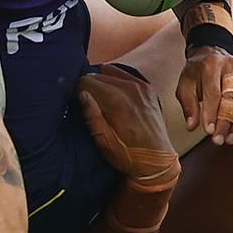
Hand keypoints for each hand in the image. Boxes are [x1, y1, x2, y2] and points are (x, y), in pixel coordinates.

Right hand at [79, 65, 179, 190]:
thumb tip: (82, 94)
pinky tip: (113, 94)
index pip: (86, 81)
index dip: (77, 91)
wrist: (157, 161)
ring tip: (99, 98)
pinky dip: (115, 80)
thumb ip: (92, 115)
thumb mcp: (104, 141)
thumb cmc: (128, 155)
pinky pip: (124, 74)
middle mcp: (130, 87)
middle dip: (88, 86)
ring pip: (110, 71)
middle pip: (97, 74)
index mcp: (116, 100)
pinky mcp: (148, 88)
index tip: (75, 102)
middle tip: (86, 102)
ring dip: (101, 81)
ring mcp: (141, 85)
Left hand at [176, 47, 232, 144]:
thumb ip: (188, 105)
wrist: (211, 55)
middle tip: (218, 140)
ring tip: (230, 140)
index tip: (209, 131)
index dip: (211, 112)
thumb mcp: (185, 85)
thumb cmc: (196, 73)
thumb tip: (192, 126)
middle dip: (226, 122)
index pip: (213, 91)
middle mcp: (232, 66)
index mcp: (212, 64)